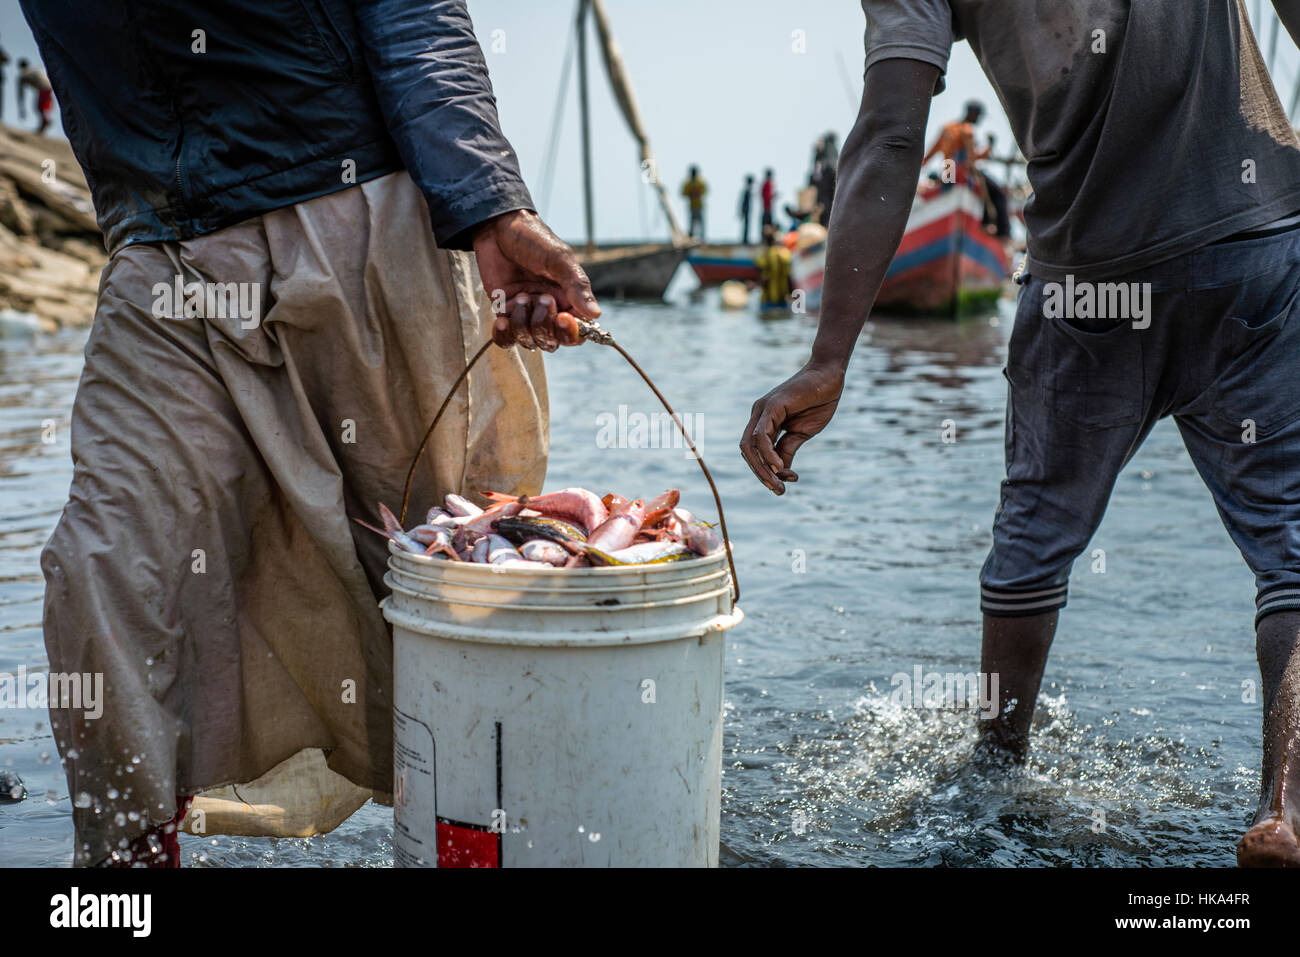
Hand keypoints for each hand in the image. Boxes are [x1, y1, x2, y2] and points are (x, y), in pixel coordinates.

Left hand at [471, 209, 600, 350]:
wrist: (499, 228)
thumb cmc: (534, 239)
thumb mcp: (559, 258)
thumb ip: (576, 285)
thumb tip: (595, 313)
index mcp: (570, 300)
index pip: (577, 332)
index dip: (571, 333)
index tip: (564, 318)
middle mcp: (550, 311)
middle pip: (553, 341)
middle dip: (545, 326)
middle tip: (541, 298)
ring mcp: (527, 313)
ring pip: (530, 341)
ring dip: (524, 324)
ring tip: (520, 296)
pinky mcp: (506, 312)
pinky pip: (507, 339)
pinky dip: (505, 335)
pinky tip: (502, 319)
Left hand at [740, 362, 843, 494]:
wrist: (830, 377)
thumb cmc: (817, 402)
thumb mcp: (801, 433)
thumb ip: (787, 450)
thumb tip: (781, 473)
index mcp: (764, 422)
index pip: (754, 453)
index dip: (764, 472)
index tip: (784, 485)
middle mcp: (758, 416)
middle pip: (748, 452)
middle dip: (760, 474)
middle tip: (778, 491)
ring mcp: (762, 409)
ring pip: (751, 446)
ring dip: (763, 468)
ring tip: (780, 483)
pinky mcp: (772, 405)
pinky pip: (761, 435)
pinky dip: (767, 453)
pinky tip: (779, 466)